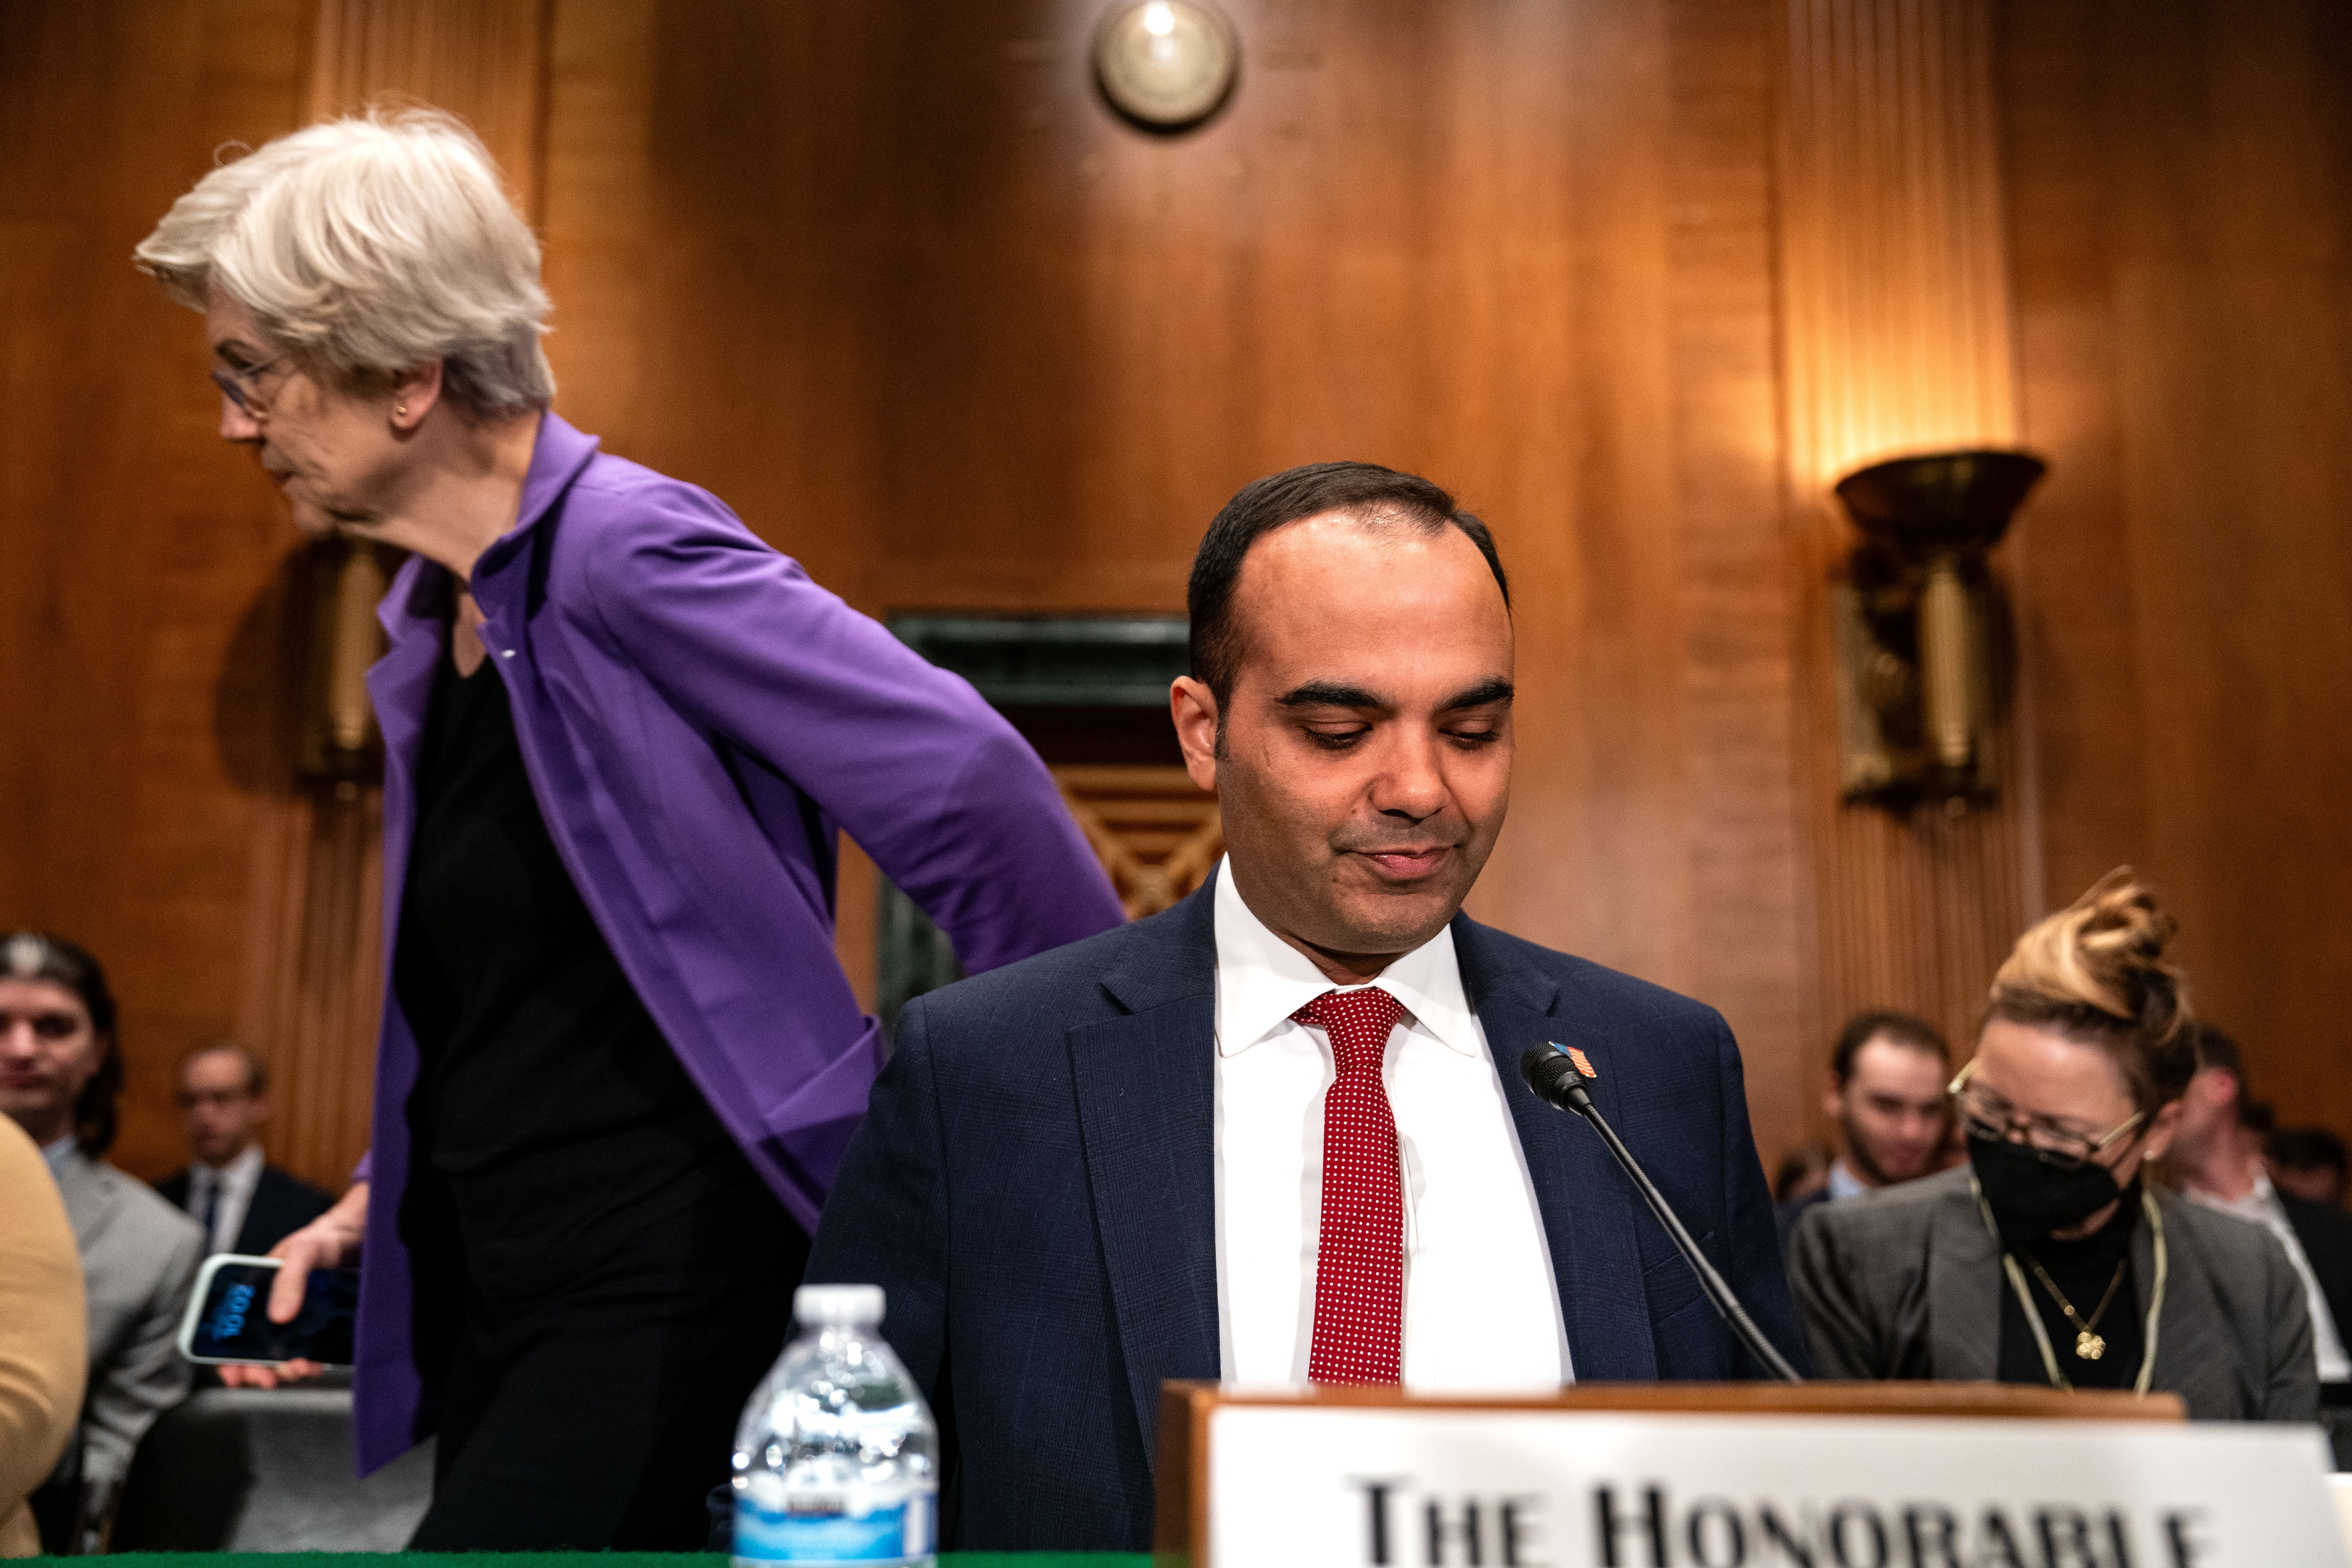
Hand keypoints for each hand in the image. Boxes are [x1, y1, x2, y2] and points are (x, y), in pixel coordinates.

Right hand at [216, 1182, 367, 1389]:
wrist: (365, 1235)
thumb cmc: (325, 1238)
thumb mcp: (303, 1252)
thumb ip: (289, 1280)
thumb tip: (279, 1318)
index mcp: (258, 1293)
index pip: (233, 1330)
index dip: (227, 1356)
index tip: (233, 1375)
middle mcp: (275, 1308)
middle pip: (256, 1350)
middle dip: (258, 1370)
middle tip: (267, 1380)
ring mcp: (300, 1318)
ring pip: (284, 1355)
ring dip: (287, 1368)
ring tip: (300, 1369)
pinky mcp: (324, 1324)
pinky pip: (312, 1350)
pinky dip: (311, 1362)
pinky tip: (318, 1364)